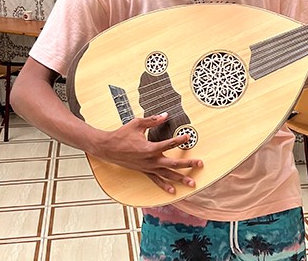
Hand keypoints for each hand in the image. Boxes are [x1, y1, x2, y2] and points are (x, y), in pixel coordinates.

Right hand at [87, 112, 202, 193]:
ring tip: (192, 183)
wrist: (108, 148)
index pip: (169, 144)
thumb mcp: (137, 124)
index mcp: (150, 148)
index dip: (180, 140)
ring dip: (180, 179)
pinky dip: (165, 186)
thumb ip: (153, 120)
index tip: (188, 137)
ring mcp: (148, 168)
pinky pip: (156, 180)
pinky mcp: (144, 171)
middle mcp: (151, 160)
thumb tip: (165, 115)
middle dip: (188, 164)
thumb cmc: (122, 135)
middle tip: (200, 164)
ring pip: (167, 175)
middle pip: (173, 164)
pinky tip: (173, 192)